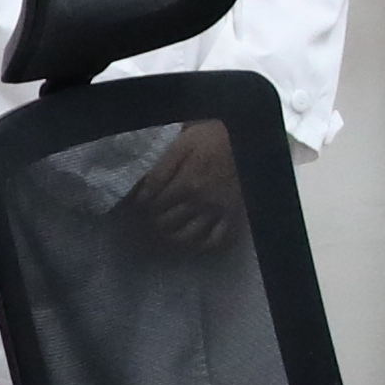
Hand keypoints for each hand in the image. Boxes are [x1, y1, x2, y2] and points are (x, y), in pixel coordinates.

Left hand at [129, 132, 250, 252]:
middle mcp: (199, 202)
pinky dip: (203, 246)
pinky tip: (194, 241)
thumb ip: (161, 168)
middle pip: (166, 223)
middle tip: (151, 218)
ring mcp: (217, 212)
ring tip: (167, 231)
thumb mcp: (182, 144)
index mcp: (185, 183)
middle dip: (153, 221)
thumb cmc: (212, 138)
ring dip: (172, 237)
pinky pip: (217, 241)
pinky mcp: (233, 217)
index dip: (142, 205)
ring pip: (188, 237)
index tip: (140, 204)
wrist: (244, 140)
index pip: (152, 204)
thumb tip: (141, 192)